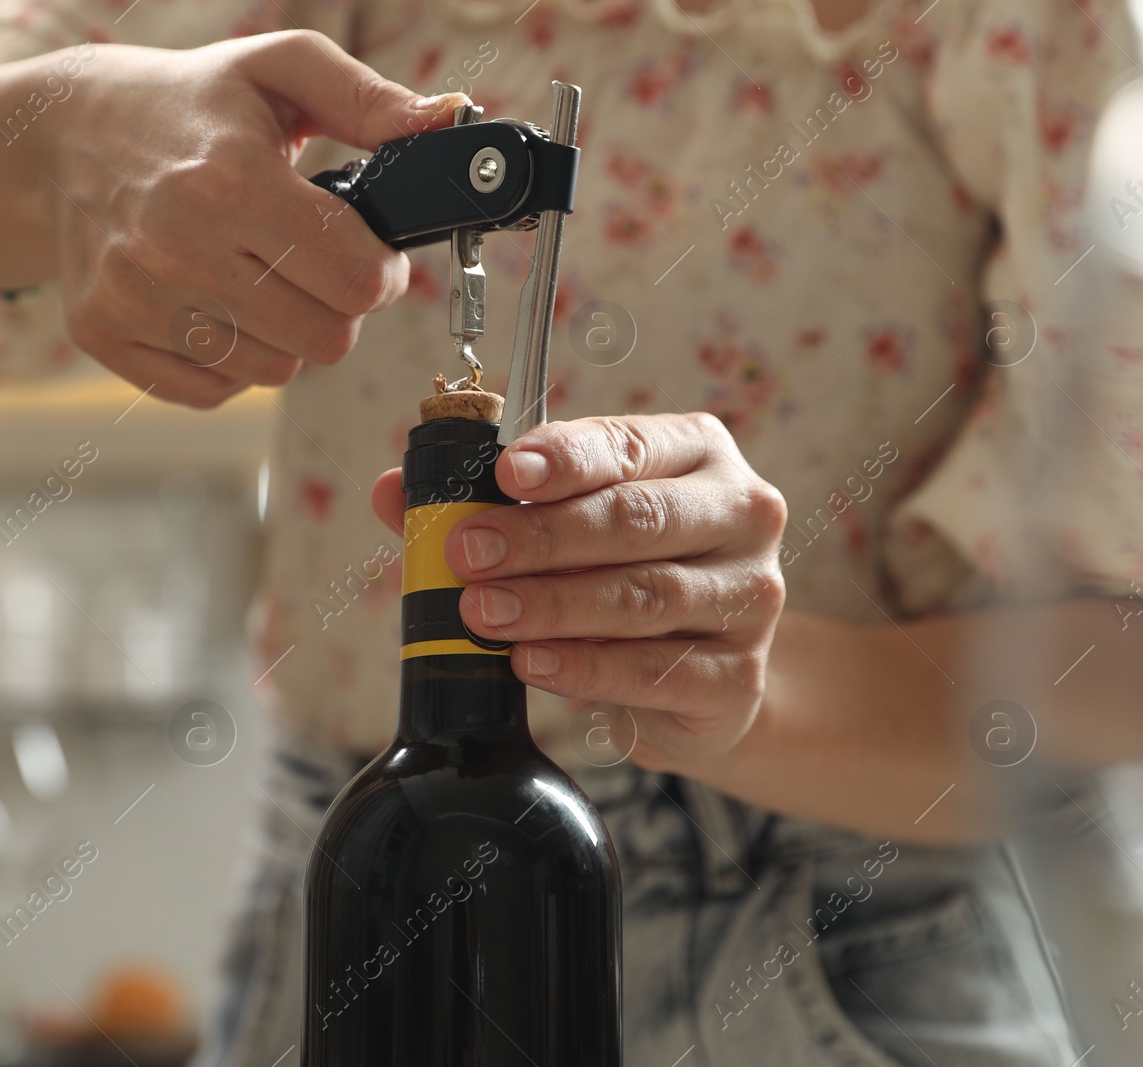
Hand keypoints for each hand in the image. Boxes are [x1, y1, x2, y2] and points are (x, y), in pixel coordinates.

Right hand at [42, 32, 465, 406]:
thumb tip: (450, 119)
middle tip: (317, 270)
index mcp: (230, 178)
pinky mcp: (104, 333)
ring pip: (271, 371)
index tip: (369, 256)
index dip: (381, 274)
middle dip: (338, 308)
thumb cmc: (192, 103)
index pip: (354, 278)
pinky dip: (229, 361)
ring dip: (284, 335)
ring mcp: (133, 296)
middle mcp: (175, 244)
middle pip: (321, 339)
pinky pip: (211, 391)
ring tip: (260, 279)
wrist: (67, 133)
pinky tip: (217, 306)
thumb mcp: (282, 70)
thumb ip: (370, 99)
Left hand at [372, 414, 787, 762]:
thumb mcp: (562, 529)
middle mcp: (739, 515)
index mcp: (697, 453)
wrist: (702, 679)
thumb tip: (393, 492)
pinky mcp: (740, 677)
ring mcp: (749, 597)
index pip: (630, 443)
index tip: (507, 473)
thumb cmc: (621, 576)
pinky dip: (584, 668)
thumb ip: (481, 505)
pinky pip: (654, 671)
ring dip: (552, 605)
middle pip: (636, 519)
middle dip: (542, 537)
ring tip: (483, 612)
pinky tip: (531, 663)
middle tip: (468, 552)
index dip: (567, 457)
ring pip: (643, 596)